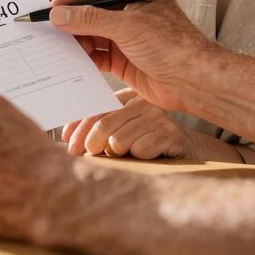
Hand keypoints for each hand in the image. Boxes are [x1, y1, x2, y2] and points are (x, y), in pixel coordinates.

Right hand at [50, 0, 216, 111]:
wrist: (194, 81)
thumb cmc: (170, 44)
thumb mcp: (126, 26)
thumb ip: (89, 20)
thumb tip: (58, 15)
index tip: (51, 8)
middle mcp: (130, 10)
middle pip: (90, 11)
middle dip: (70, 20)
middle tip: (46, 30)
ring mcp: (126, 35)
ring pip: (91, 34)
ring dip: (75, 41)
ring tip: (55, 48)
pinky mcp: (123, 59)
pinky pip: (97, 55)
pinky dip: (84, 58)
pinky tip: (70, 62)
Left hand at [61, 88, 191, 158]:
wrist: (187, 149)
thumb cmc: (147, 140)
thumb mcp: (121, 129)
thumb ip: (97, 127)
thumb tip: (67, 137)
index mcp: (128, 97)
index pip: (96, 110)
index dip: (79, 129)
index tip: (70, 146)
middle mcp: (143, 103)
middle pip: (104, 125)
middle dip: (92, 144)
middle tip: (91, 155)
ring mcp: (159, 117)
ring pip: (119, 141)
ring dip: (116, 154)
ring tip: (125, 155)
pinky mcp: (171, 135)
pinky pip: (141, 150)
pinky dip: (138, 157)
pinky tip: (146, 156)